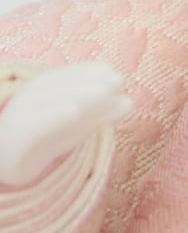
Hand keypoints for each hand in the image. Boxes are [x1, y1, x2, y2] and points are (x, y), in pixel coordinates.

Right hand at [0, 62, 130, 186]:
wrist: (7, 160)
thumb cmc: (46, 136)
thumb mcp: (76, 124)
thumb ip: (100, 113)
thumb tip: (130, 102)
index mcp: (47, 87)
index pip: (72, 75)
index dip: (95, 72)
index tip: (119, 76)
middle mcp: (33, 96)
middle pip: (64, 85)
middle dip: (92, 81)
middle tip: (119, 80)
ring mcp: (21, 114)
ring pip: (52, 100)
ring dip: (79, 93)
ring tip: (105, 92)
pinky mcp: (16, 136)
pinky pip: (34, 123)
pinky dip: (54, 114)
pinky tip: (75, 111)